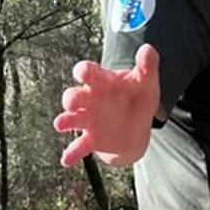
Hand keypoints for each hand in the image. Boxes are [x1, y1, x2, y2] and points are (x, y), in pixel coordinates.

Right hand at [55, 44, 160, 167]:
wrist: (138, 129)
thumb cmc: (137, 99)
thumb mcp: (146, 83)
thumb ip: (147, 67)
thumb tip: (148, 49)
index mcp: (102, 82)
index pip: (89, 73)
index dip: (84, 72)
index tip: (83, 73)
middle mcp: (90, 100)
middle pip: (74, 95)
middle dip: (71, 98)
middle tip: (72, 102)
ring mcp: (88, 120)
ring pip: (71, 119)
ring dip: (65, 121)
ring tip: (60, 124)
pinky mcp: (91, 140)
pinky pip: (78, 147)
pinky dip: (71, 154)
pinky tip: (65, 160)